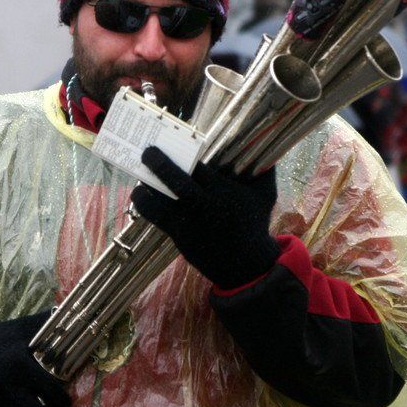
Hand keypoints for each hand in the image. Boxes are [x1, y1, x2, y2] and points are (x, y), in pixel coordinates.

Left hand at [130, 146, 279, 288]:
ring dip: (144, 187)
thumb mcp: (265, 196)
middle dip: (159, 163)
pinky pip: (155, 218)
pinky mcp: (178, 237)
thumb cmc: (254, 223)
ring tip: (140, 176)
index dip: (184, 153)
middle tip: (148, 151)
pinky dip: (144, 204)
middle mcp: (202, 206)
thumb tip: (259, 141)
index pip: (199, 167)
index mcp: (223, 192)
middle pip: (175, 181)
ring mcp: (187, 224)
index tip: (175, 140)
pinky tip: (141, 193)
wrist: (247, 265)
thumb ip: (263, 170)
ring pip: (157, 203)